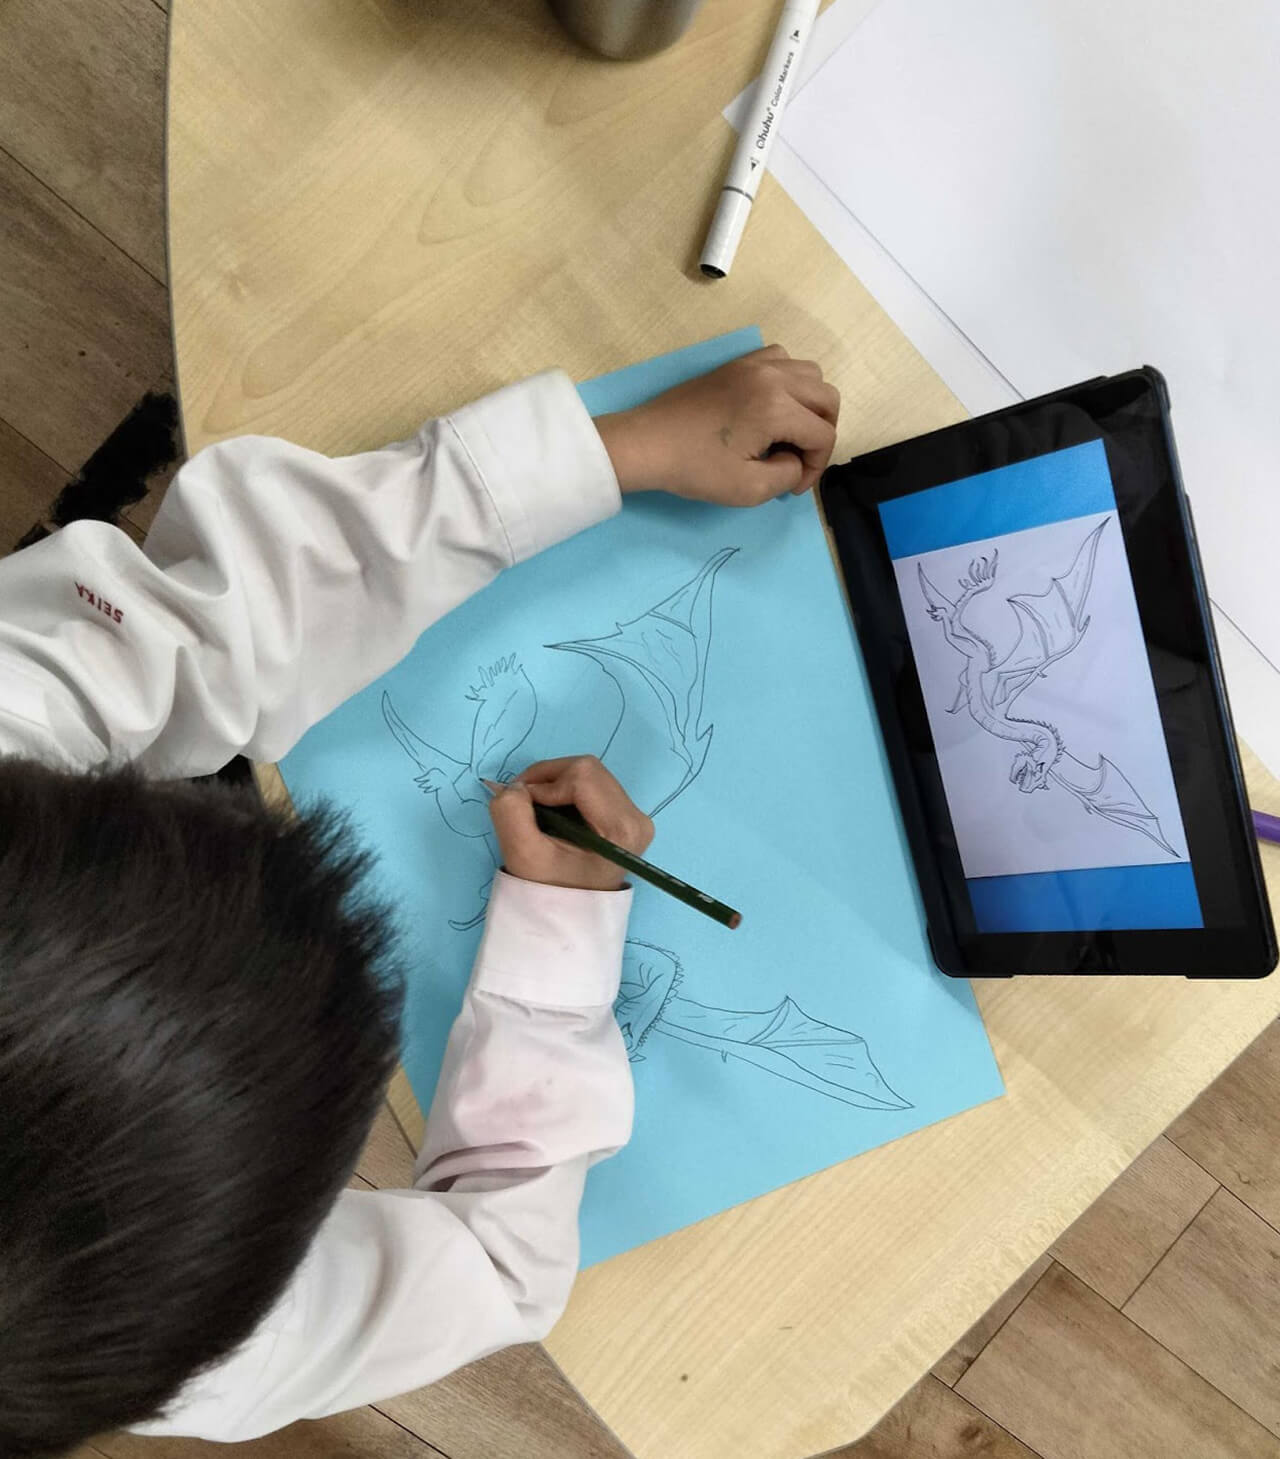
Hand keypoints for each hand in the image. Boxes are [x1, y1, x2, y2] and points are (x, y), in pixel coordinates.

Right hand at [486, 756, 653, 891]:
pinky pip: (592, 784)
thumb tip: (515, 787)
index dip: (543, 784)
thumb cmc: (549, 892)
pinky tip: (553, 814)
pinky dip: (566, 790)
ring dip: (556, 783)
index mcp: (622, 829)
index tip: (521, 804)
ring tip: (537, 810)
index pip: (581, 777)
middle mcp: (637, 818)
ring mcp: (634, 816)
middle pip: (587, 769)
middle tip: (523, 801)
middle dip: (548, 779)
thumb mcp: (522, 855)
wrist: (570, 918)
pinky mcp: (625, 815)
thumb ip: (511, 813)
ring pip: (588, 773)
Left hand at [594, 344, 839, 504]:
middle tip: (799, 460)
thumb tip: (794, 460)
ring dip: (810, 404)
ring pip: (809, 373)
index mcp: (777, 407)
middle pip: (826, 397)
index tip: (792, 487)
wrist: (647, 443)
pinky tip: (772, 406)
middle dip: (822, 432)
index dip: (815, 466)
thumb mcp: (748, 488)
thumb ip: (787, 475)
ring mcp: (753, 364)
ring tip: (790, 433)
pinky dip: (788, 380)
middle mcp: (772, 376)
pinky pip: (780, 358)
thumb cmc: (694, 469)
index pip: (823, 434)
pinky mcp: (736, 364)